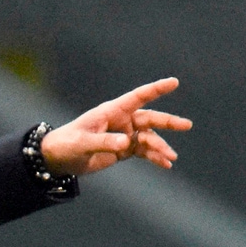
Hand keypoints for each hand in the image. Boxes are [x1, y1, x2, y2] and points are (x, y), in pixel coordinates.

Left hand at [41, 77, 190, 175]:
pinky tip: (165, 164)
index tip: (174, 82)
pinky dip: (154, 157)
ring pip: (148, 138)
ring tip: (171, 157)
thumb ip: (105, 142)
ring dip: (160, 146)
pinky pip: (143, 152)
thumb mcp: (83, 143)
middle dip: (168, 122)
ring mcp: (124, 135)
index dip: (156, 89)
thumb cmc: (67, 143)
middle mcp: (121, 121)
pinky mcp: (123, 150)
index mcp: (112, 111)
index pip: (138, 97)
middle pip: (149, 118)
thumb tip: (127, 143)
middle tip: (187, 125)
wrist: (58, 158)